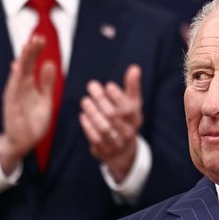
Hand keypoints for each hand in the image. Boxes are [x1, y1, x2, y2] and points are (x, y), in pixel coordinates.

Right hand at [0, 35, 55, 174]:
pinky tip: (18, 68)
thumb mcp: (45, 99)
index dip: (36, 51)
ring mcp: (14, 96)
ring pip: (18, 74)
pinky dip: (15, 79)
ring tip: (27, 46)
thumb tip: (49, 63)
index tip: (41, 38)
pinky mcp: (11, 107)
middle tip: (36, 36)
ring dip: (22, 60)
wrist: (23, 142)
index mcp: (29, 85)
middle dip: (30, 51)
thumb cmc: (33, 121)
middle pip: (24, 65)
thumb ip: (46, 83)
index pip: (31, 64)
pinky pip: (13, 91)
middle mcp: (19, 88)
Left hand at [79, 64, 143, 181]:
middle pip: (113, 116)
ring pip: (103, 127)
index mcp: (135, 119)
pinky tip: (83, 115)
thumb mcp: (132, 105)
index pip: (128, 108)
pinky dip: (88, 126)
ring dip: (93, 112)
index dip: (118, 97)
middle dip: (101, 100)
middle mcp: (127, 132)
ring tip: (85, 100)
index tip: (108, 85)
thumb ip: (132, 86)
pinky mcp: (104, 150)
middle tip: (91, 86)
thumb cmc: (126, 120)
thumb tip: (135, 68)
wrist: (122, 151)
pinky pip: (94, 138)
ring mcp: (116, 143)